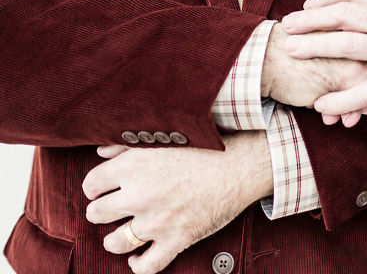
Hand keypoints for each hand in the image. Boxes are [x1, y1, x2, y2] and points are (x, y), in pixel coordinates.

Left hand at [82, 132, 271, 273]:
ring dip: (113, 239)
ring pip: (116, 242)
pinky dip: (137, 264)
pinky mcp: (176, 239)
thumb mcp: (164, 139)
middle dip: (100, 211)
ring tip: (120, 234)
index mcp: (134, 166)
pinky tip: (136, 258)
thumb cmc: (204, 148)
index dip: (95, 187)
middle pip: (97, 214)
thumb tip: (101, 153)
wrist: (240, 165)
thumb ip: (127, 146)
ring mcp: (157, 220)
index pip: (92, 184)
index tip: (102, 189)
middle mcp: (140, 195)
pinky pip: (146, 265)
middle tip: (110, 209)